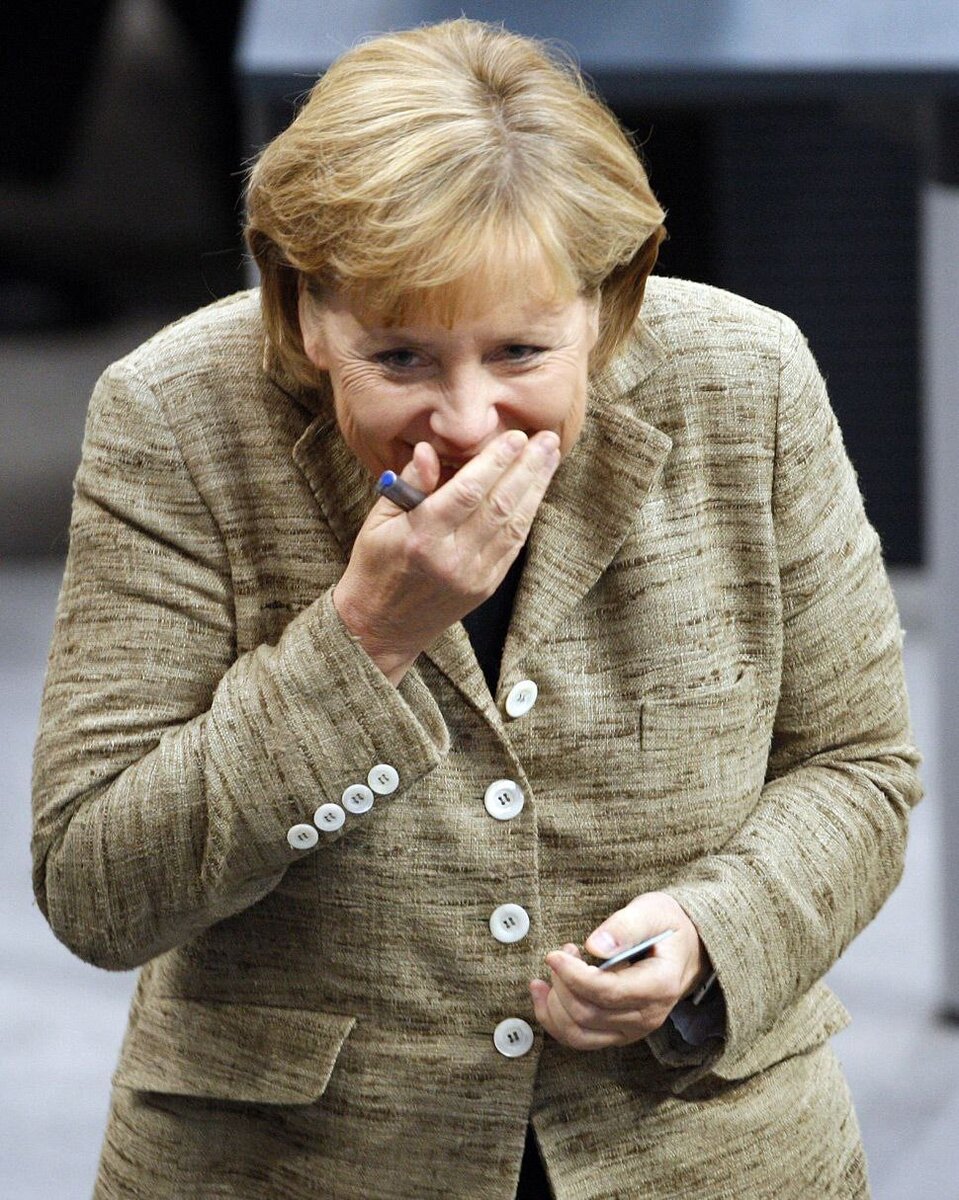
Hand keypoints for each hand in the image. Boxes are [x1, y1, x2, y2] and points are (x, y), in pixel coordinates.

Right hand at [333, 430, 560, 682]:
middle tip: (547, 438)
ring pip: (514, 524)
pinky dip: (527, 515)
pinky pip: (513, 545)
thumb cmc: (375, 566)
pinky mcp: (486, 587)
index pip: (467, 492)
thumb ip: (408, 485)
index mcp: (422, 537)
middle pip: (499, 504)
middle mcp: (452, 558)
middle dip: (527, 467)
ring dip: (536, 488)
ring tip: (550, 457)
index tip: (515, 436)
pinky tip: (537, 490)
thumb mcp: (378, 521)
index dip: (495, 461)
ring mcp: (473, 575)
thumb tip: (429, 451)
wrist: (381, 627)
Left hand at [529, 892, 709, 1050]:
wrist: (685, 949)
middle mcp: (648, 1016)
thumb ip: (624, 927)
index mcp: (660, 985)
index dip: (573, 976)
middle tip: (563, 952)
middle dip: (563, 983)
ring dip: (555, 1005)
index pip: (607, 992)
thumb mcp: (651, 912)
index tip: (554, 955)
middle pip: (588, 1014)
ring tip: (555, 971)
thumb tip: (594, 946)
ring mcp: (633, 1030)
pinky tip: (545, 993)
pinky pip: (579, 1038)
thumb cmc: (667, 926)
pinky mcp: (618, 1033)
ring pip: (578, 1033)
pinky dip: (554, 1019)